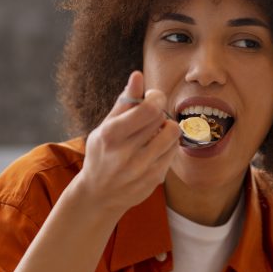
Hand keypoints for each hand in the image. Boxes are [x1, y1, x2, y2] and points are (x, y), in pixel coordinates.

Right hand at [75, 71, 180, 214]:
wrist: (99, 195)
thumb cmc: (102, 154)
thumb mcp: (105, 126)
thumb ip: (124, 102)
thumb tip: (138, 75)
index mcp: (111, 135)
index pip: (149, 109)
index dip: (156, 97)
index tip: (153, 97)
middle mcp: (126, 153)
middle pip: (162, 119)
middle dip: (160, 112)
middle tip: (151, 116)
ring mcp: (142, 169)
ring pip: (172, 135)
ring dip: (167, 128)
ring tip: (155, 132)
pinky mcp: (154, 179)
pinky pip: (173, 151)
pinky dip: (167, 145)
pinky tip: (155, 148)